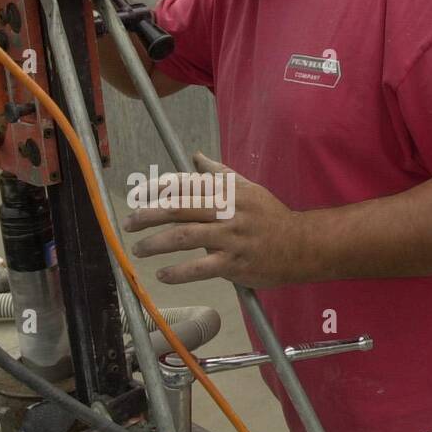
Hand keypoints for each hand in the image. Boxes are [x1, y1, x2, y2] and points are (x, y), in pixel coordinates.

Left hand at [122, 152, 312, 288]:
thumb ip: (218, 173)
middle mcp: (227, 211)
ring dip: (156, 244)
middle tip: (129, 223)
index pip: (185, 184)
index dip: (157, 188)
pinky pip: (201, 268)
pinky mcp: (235, 263)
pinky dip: (178, 273)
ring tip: (138, 249)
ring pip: (185, 237)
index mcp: (227, 191)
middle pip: (178, 208)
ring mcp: (231, 238)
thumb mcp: (247, 187)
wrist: (302, 245)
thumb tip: (196, 156)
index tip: (138, 194)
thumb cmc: (270, 216)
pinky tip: (163, 275)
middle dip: (148, 214)